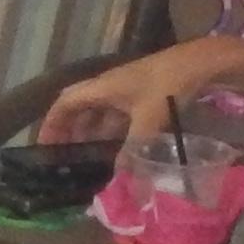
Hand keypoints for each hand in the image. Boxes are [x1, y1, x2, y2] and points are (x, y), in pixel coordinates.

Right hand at [36, 35, 243, 154]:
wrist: (199, 64)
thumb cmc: (168, 86)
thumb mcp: (148, 122)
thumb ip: (132, 151)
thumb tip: (120, 180)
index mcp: (102, 87)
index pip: (65, 103)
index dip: (51, 124)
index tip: (44, 147)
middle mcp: (108, 86)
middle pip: (78, 106)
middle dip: (68, 130)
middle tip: (63, 155)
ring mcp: (125, 89)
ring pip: (98, 112)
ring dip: (90, 131)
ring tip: (86, 157)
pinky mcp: (141, 94)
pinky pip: (116, 114)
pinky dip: (110, 130)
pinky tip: (116, 148)